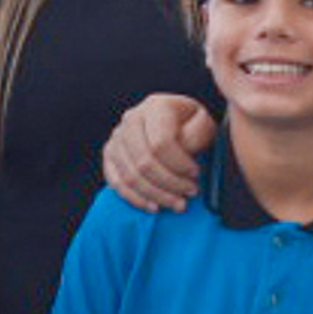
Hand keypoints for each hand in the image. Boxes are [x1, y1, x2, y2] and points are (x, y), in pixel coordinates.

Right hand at [100, 95, 215, 212]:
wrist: (175, 123)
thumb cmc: (191, 125)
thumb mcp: (203, 123)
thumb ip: (197, 134)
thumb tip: (183, 153)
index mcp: (155, 106)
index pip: (161, 143)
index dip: (179, 165)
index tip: (196, 175)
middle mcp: (131, 119)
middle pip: (144, 162)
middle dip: (170, 184)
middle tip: (190, 193)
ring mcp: (116, 138)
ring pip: (131, 177)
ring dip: (157, 196)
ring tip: (178, 203)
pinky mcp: (110, 155)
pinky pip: (117, 183)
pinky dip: (137, 200)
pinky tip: (155, 206)